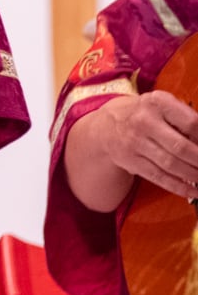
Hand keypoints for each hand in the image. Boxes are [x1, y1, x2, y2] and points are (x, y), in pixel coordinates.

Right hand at [74, 92, 197, 200]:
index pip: (191, 123)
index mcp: (157, 102)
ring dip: (194, 175)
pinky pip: (159, 177)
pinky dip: (180, 187)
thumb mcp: (162, 106)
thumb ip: (185, 119)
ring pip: (171, 165)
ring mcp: (135, 142)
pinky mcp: (130, 161)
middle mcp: (143, 121)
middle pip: (181, 147)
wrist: (106, 126)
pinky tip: (194, 191)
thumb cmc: (144, 115)